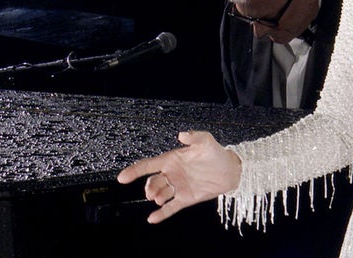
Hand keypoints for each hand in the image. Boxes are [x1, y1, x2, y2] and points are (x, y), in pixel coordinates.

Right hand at [117, 130, 241, 223]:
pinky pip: (170, 208)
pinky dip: (161, 214)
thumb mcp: (206, 141)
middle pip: (153, 182)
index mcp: (172, 159)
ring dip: (157, 197)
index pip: (149, 165)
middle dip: (149, 187)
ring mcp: (178, 187)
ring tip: (160, 198)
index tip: (122, 177)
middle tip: (152, 192)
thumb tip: (182, 134)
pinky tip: (152, 218)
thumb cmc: (216, 153)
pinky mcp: (185, 198)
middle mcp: (172, 174)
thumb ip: (194, 137)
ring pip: (160, 194)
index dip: (135, 170)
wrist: (230, 170)